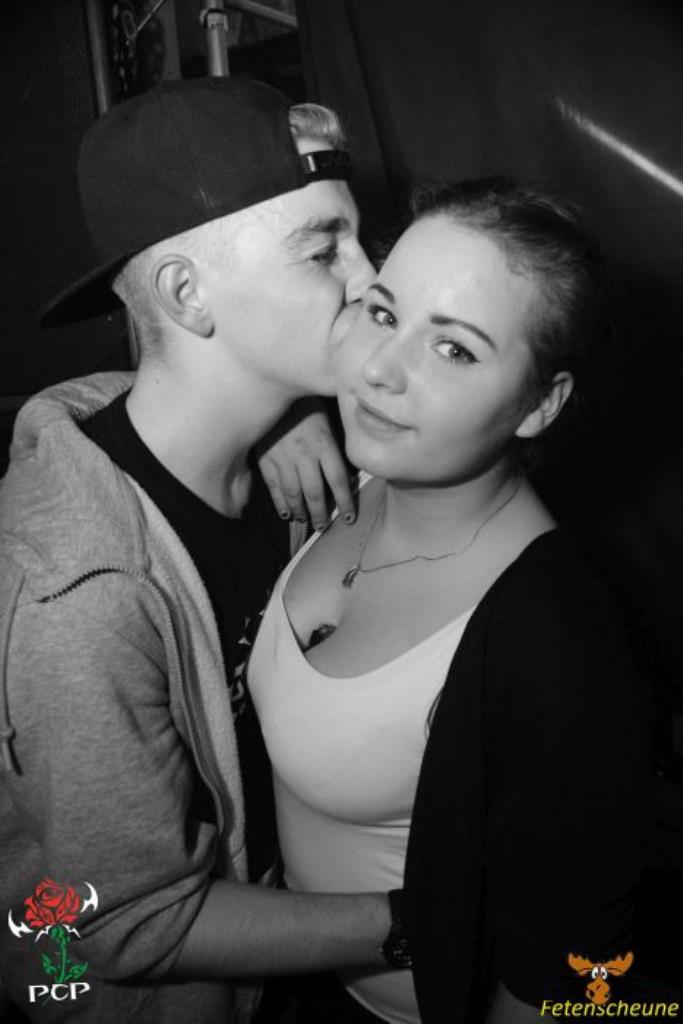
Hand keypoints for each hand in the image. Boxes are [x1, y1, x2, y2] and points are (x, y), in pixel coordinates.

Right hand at [255, 398, 355, 529]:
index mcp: (324, 443)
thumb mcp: (327, 418)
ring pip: (294, 493)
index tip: (349, 517)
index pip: (338, 480)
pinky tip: (286, 513)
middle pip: (315, 492)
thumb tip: (348, 470)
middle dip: (321, 514)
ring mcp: (283, 458)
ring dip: (301, 511)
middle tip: (324, 527)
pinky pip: (274, 486)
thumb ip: (335, 444)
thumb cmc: (305, 403)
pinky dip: (280, 502)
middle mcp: (305, 454)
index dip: (345, 502)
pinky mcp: (265, 459)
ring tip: (306, 521)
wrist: (271, 388)